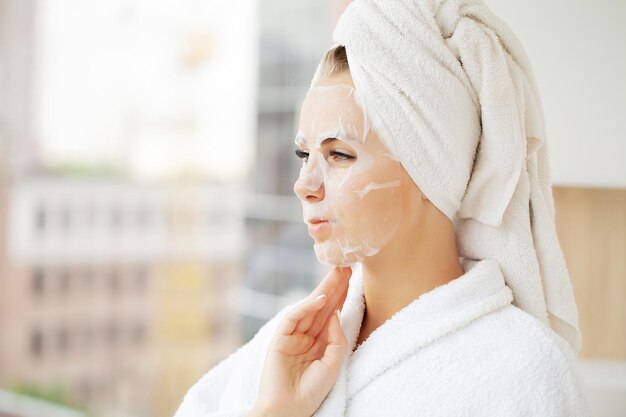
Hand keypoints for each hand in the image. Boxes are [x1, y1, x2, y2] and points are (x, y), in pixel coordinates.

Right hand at [253, 267, 351, 416]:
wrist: (289, 410)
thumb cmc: (311, 393)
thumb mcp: (332, 364)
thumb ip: (336, 338)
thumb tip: (335, 313)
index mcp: (318, 343)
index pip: (331, 315)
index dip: (341, 297)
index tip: (353, 280)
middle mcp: (306, 336)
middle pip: (322, 307)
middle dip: (334, 287)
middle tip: (347, 267)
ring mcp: (292, 336)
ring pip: (309, 307)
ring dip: (324, 290)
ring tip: (338, 274)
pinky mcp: (279, 339)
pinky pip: (293, 317)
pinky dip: (306, 307)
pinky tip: (320, 298)